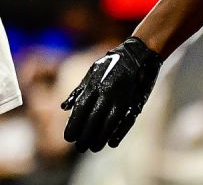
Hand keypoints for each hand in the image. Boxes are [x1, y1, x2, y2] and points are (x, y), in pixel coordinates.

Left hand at [61, 37, 161, 151]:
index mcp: (94, 85)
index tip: (68, 137)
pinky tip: (112, 143)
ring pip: (109, 122)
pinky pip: (127, 120)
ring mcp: (122, 98)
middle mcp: (107, 93)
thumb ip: (78, 91)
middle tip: (78, 147)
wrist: (139, 54)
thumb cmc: (111, 64)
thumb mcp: (92, 73)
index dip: (74, 124)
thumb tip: (63, 107)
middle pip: (94, 118)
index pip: (81, 109)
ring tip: (93, 148)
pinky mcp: (136, 102)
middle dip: (85, 134)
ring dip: (101, 137)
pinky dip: (119, 132)